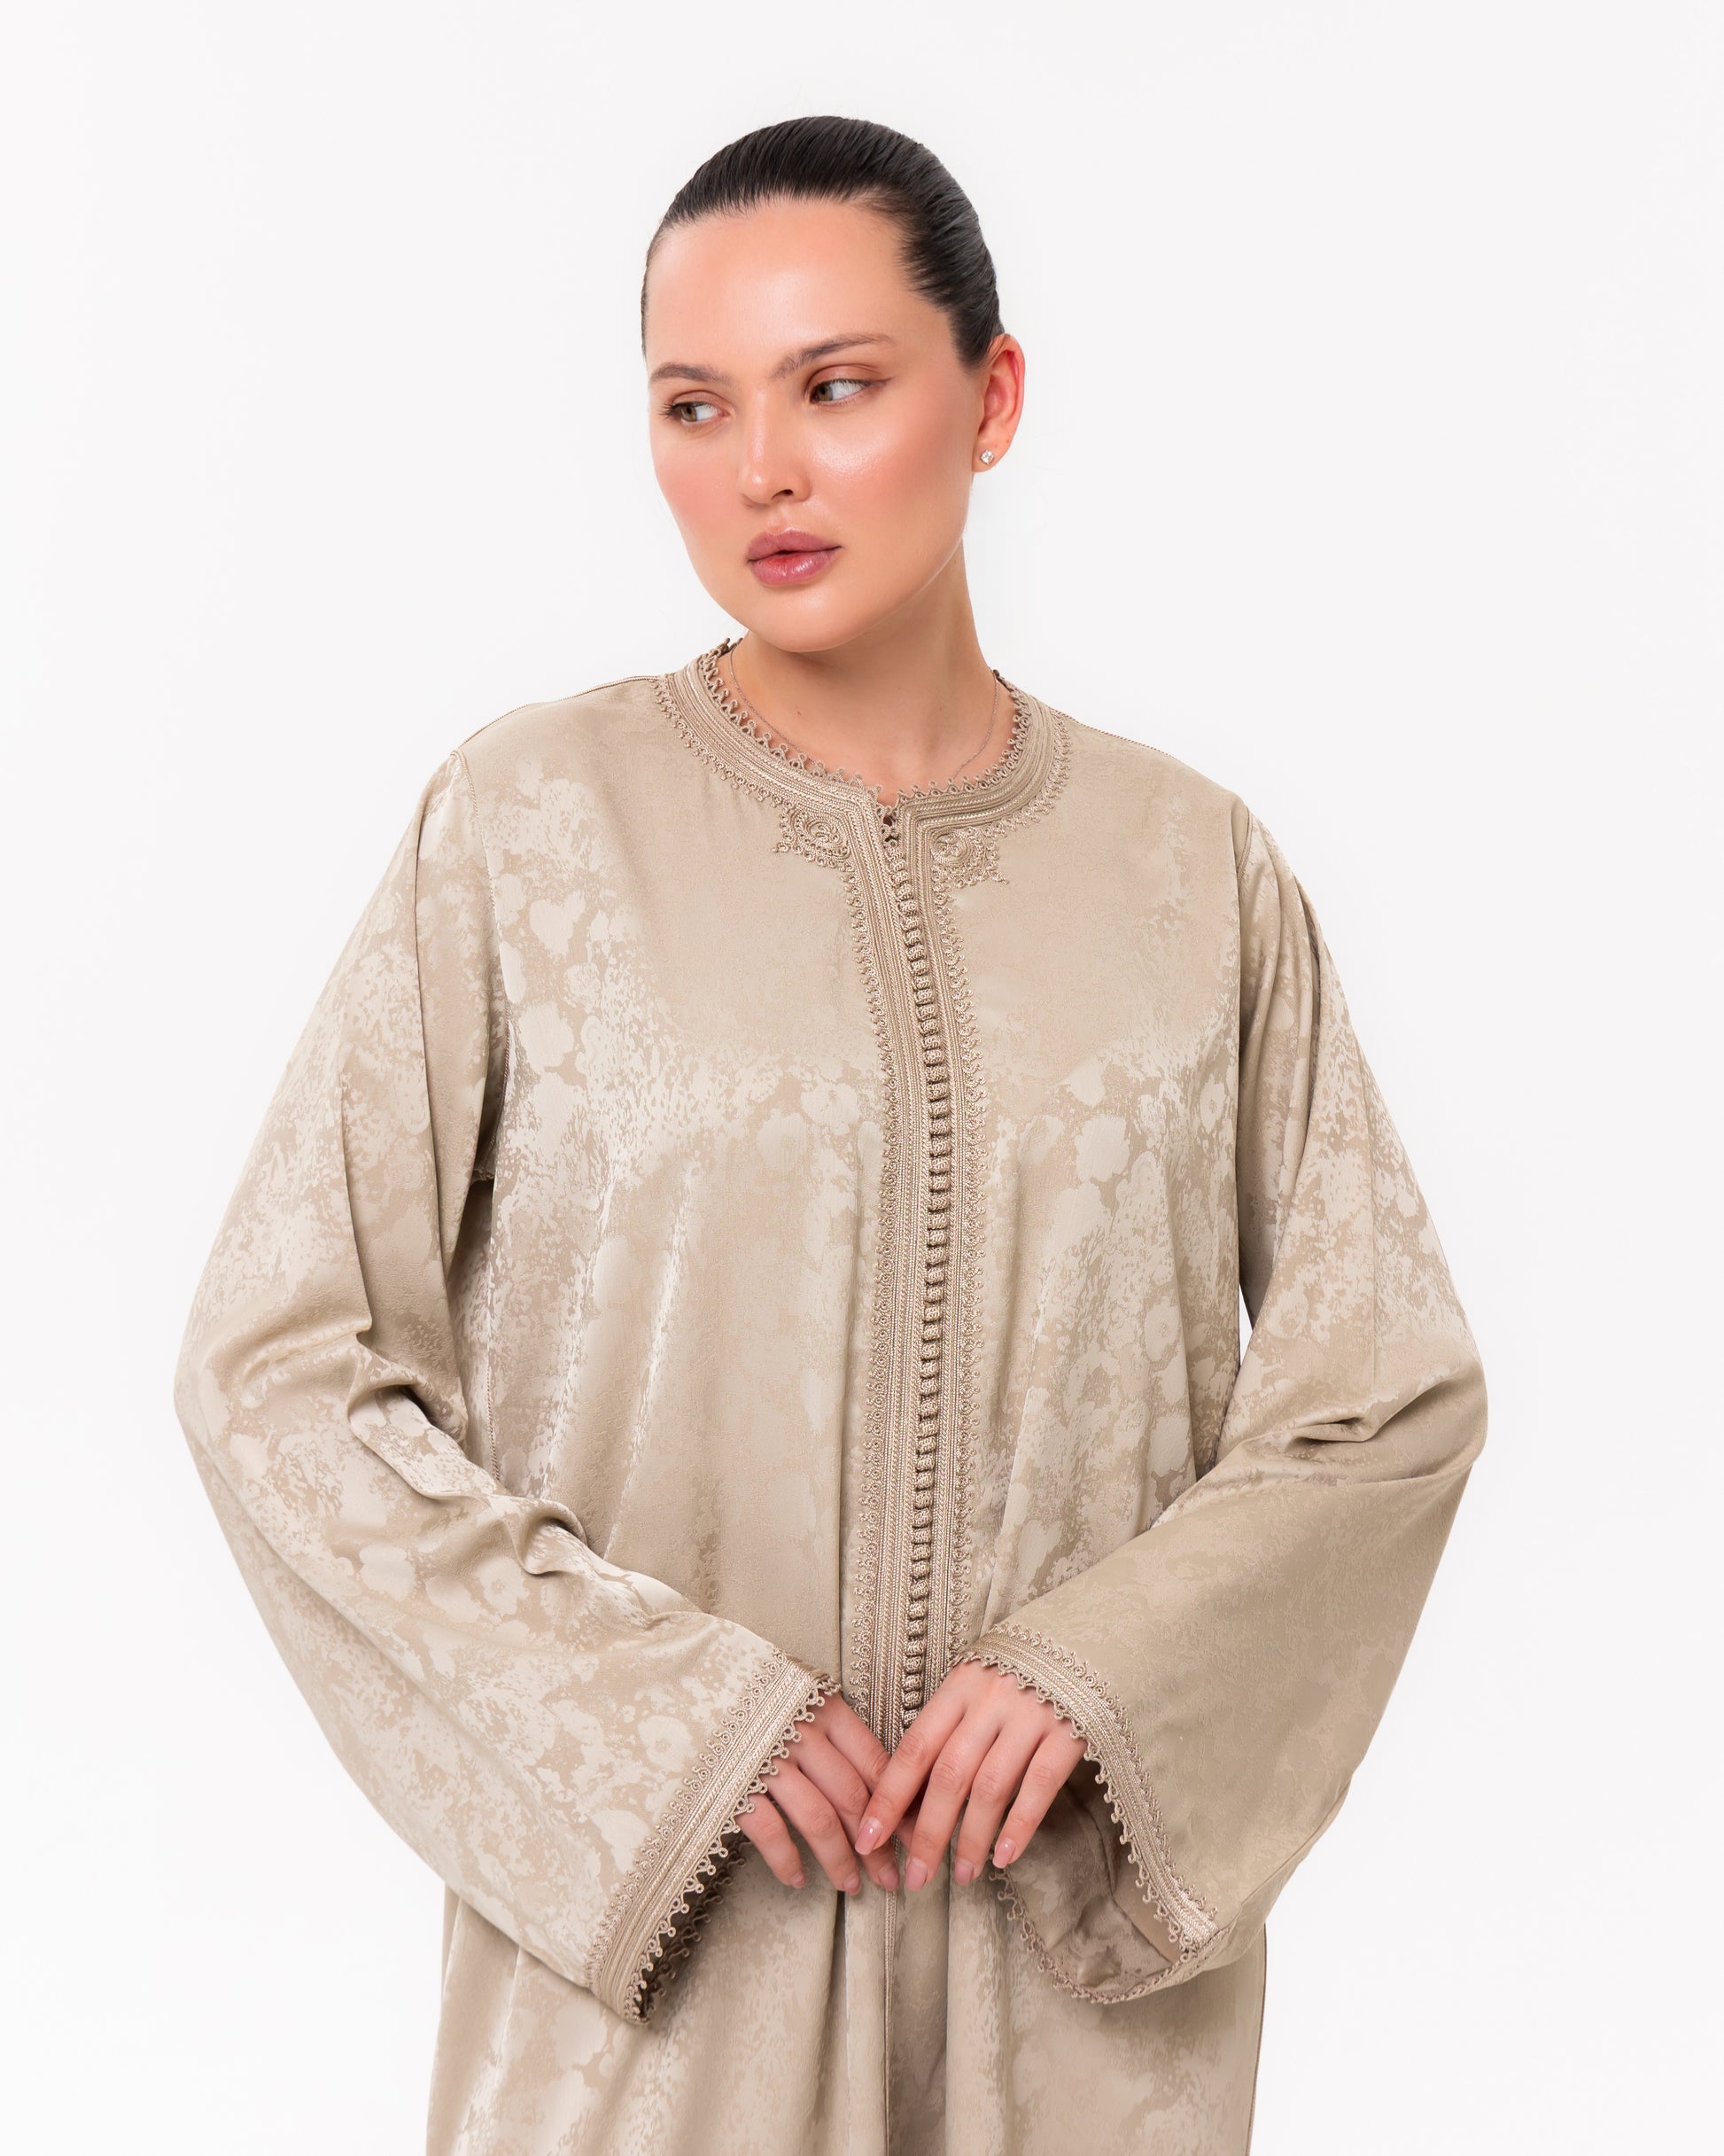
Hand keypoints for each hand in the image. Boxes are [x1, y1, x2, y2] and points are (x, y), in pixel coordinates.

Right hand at [735, 1688, 918, 1894]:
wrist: (679, 1680)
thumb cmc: (747, 1692)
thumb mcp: (798, 1697)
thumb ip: (832, 1732)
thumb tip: (876, 1782)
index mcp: (824, 1708)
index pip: (876, 1764)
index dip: (900, 1806)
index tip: (916, 1837)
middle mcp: (801, 1732)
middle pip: (853, 1798)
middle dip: (877, 1844)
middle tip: (891, 1876)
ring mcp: (767, 1758)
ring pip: (819, 1820)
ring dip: (840, 1860)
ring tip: (852, 1886)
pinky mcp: (733, 1784)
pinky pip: (770, 1831)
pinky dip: (787, 1860)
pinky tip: (798, 1879)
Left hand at [852, 1662, 1085, 1890]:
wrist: (1095, 1631)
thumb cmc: (1027, 1666)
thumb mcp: (981, 1681)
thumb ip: (954, 1725)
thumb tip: (916, 1792)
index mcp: (960, 1686)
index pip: (914, 1749)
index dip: (888, 1798)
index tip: (867, 1839)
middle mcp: (990, 1700)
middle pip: (948, 1776)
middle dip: (927, 1834)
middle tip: (914, 1878)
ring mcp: (1032, 1714)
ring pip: (990, 1787)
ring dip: (970, 1838)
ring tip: (961, 1876)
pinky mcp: (1071, 1729)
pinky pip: (1040, 1784)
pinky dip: (1020, 1825)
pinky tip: (1005, 1857)